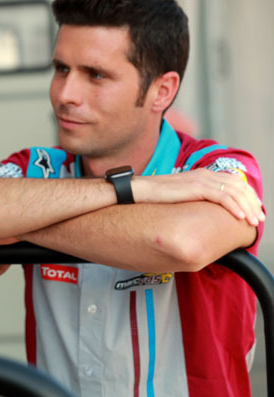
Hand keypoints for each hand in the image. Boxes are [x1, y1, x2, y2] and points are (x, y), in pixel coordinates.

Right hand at [133, 168, 264, 225]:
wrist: (138, 191)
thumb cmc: (155, 197)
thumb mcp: (181, 197)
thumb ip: (196, 199)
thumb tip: (207, 213)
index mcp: (203, 175)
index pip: (235, 182)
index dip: (248, 196)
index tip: (254, 211)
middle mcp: (205, 175)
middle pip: (239, 185)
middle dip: (252, 202)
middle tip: (259, 218)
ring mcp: (200, 180)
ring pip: (234, 191)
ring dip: (247, 207)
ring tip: (252, 221)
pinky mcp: (195, 188)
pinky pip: (221, 197)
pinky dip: (234, 207)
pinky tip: (239, 217)